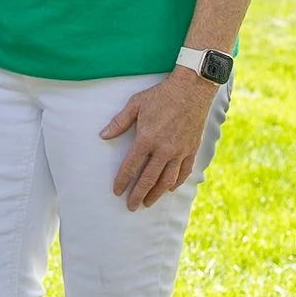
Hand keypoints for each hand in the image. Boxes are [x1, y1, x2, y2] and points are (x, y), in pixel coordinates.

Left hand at [101, 69, 216, 210]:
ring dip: (156, 194)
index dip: (122, 181)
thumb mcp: (135, 104)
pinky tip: (169, 189)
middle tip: (131, 206)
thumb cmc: (161, 95)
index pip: (131, 166)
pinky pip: (184, 172)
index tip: (116, 191)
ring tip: (148, 203)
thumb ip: (119, 122)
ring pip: (166, 180)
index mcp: (147, 138)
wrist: (192, 90)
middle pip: (148, 179)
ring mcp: (179, 151)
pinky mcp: (191, 150)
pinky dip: (176, 183)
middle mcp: (163, 149)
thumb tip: (103, 136)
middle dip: (138, 195)